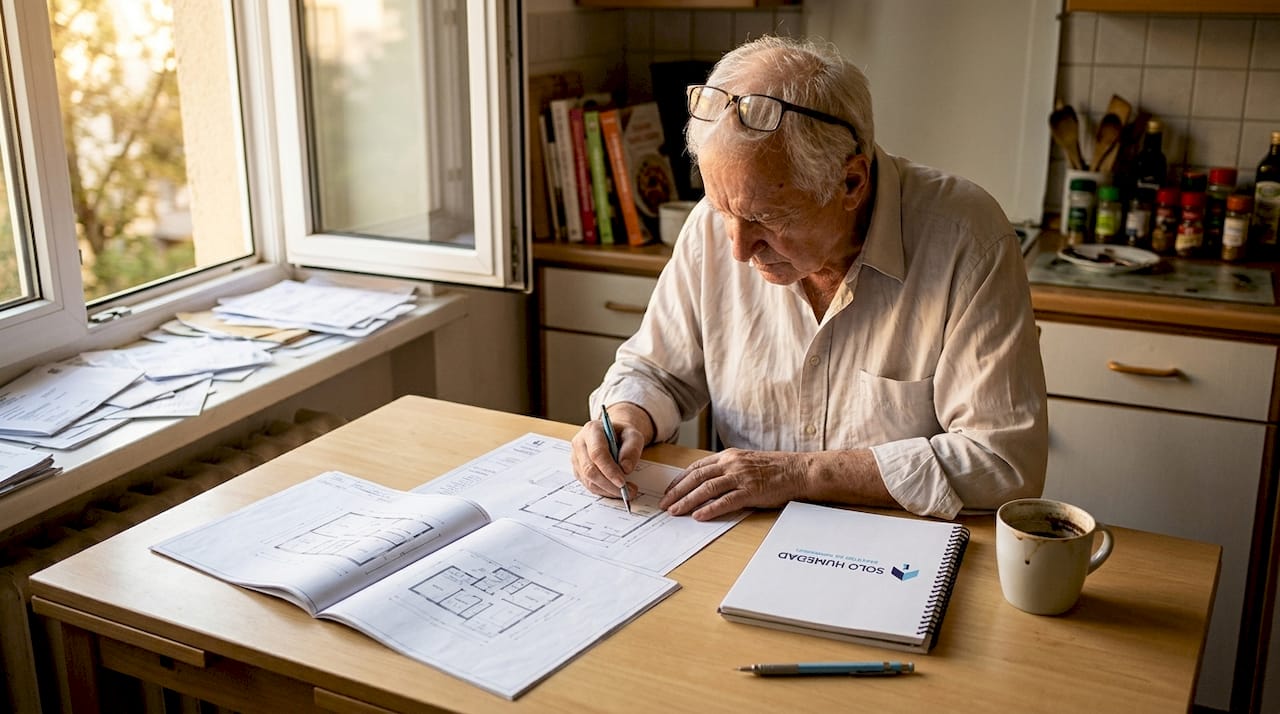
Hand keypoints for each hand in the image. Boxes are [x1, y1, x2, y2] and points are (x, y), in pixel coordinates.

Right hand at [570, 403, 653, 500]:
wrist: (614, 435)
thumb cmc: (622, 434)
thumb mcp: (633, 436)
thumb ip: (632, 449)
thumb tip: (625, 469)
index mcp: (592, 430)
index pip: (597, 453)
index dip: (609, 470)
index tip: (622, 482)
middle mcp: (579, 443)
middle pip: (590, 469)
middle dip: (609, 484)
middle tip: (628, 491)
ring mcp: (576, 458)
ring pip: (588, 480)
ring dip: (608, 490)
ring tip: (626, 491)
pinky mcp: (578, 470)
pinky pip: (589, 485)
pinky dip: (604, 491)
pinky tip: (616, 490)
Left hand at [659, 448, 808, 520]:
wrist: (798, 471)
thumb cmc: (775, 469)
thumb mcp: (746, 462)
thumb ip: (728, 469)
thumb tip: (708, 483)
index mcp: (728, 456)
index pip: (697, 467)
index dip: (680, 480)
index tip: (669, 490)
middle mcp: (731, 464)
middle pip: (697, 477)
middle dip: (677, 492)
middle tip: (665, 504)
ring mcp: (741, 477)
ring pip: (706, 488)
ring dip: (688, 501)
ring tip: (675, 511)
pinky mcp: (751, 491)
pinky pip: (726, 501)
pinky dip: (710, 509)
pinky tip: (699, 516)